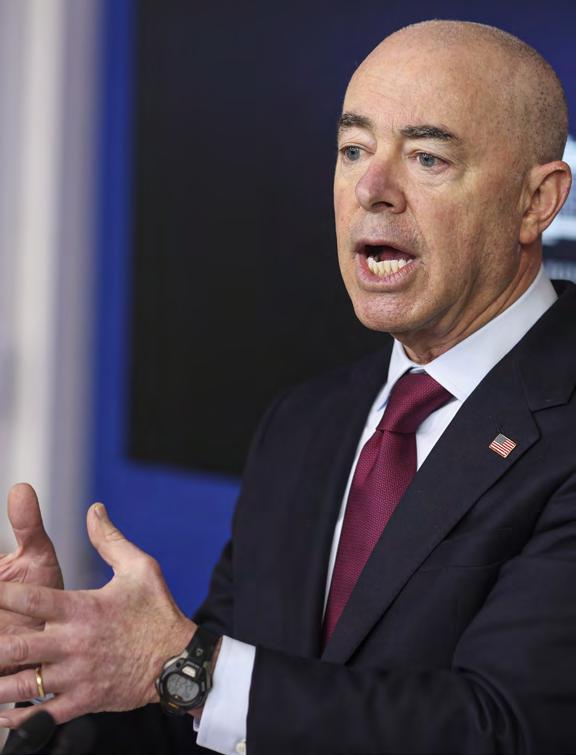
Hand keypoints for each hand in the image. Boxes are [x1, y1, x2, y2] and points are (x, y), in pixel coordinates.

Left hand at [0, 503, 195, 727]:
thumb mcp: (140, 567)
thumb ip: (109, 539)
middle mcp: (74, 643)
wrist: (179, 660)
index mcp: (82, 609)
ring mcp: (77, 675)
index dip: (1, 594)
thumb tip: (94, 510)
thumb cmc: (158, 611)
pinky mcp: (83, 700)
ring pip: (22, 685)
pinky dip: (18, 717)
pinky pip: (42, 714)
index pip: (29, 599)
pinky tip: (2, 713)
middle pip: (15, 647)